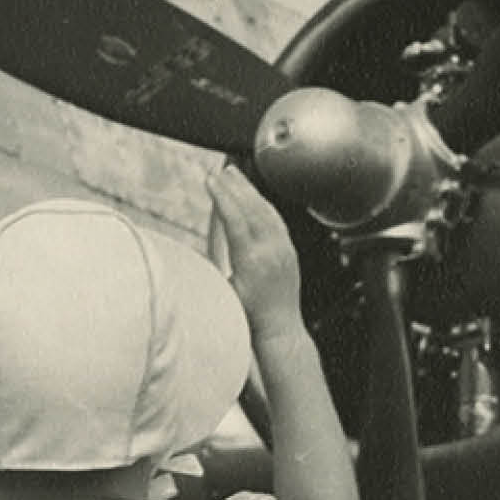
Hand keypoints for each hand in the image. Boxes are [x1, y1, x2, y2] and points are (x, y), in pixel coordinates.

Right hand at [208, 161, 307, 346]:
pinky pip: (276, 220)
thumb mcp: (224, 288)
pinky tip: (254, 196)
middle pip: (251, 208)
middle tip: (220, 170)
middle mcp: (270, 251)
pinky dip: (263, 204)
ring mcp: (283, 249)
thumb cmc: (246, 316)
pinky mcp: (289, 251)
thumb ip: (217, 258)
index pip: (235, 218)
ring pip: (266, 210)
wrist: (279, 329)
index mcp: (250, 260)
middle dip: (235, 185)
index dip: (221, 196)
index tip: (210, 179)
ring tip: (234, 175)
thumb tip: (210, 230)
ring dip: (249, 190)